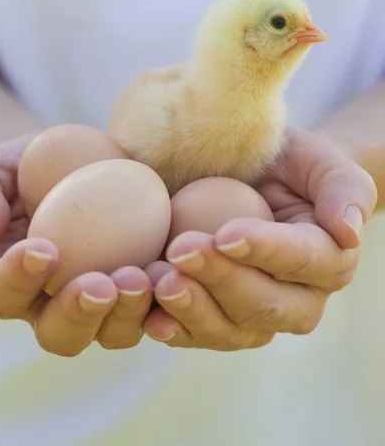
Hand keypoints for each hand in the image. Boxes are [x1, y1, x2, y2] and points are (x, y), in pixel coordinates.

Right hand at [0, 135, 151, 355]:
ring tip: (142, 278)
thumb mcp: (0, 168)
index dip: (17, 280)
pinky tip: (178, 285)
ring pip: (109, 334)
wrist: (88, 160)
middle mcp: (52, 304)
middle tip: (100, 284)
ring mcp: (100, 305)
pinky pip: (154, 314)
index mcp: (10, 279)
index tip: (43, 249)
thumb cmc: (34, 164)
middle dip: (78, 314)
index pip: (0, 294)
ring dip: (126, 313)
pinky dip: (166, 307)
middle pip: (57, 333)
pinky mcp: (139, 294)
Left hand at [143, 128, 376, 349]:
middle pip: (263, 305)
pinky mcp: (221, 322)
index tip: (226, 234)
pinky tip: (151, 316)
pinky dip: (174, 328)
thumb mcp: (324, 163)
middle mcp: (299, 301)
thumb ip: (344, 190)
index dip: (265, 251)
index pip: (301, 259)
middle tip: (181, 251)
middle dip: (221, 280)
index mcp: (330, 261)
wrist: (260, 182)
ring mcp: (258, 318)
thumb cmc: (293, 166)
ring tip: (160, 281)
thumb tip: (348, 233)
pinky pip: (199, 336)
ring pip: (230, 331)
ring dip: (193, 309)